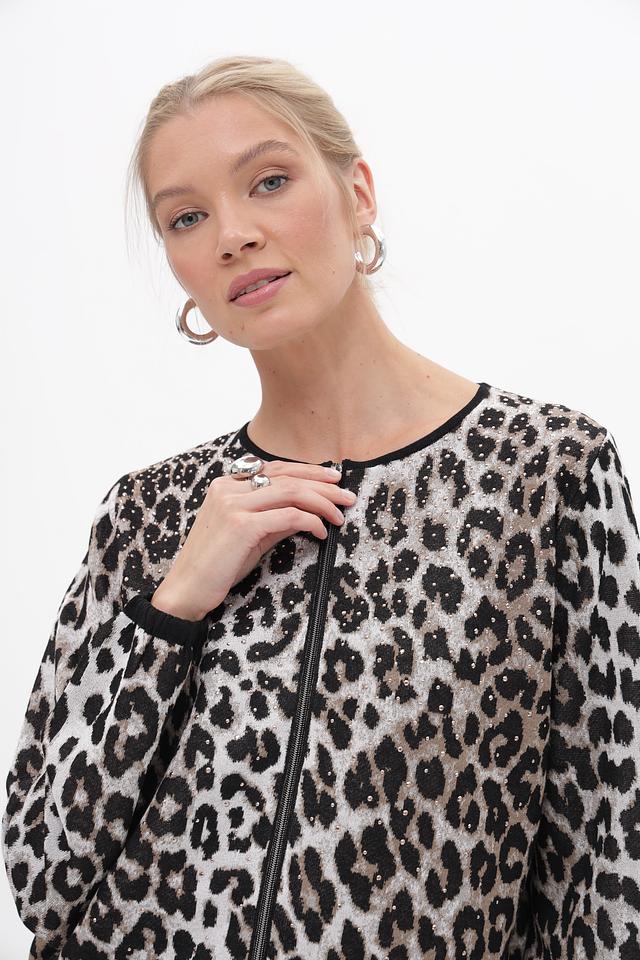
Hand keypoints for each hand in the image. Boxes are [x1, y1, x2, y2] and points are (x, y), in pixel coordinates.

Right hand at [151, 460, 356, 620]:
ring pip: (291, 492)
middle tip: (347, 495)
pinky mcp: (241, 525)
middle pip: (287, 477)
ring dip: (322, 501)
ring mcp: (233, 504)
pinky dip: (311, 521)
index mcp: (226, 485)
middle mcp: (228, 488)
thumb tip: (308, 511)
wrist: (186, 591)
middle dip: (323, 485)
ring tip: (340, 514)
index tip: (333, 478)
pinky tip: (321, 532)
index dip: (308, 471)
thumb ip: (274, 518)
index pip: (275, 469)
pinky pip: (288, 516)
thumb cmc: (216, 566)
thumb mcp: (249, 535)